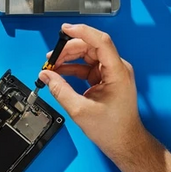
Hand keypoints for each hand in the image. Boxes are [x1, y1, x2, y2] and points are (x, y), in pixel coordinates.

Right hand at [39, 23, 147, 163]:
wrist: (124, 142)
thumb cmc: (112, 129)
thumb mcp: (80, 110)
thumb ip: (60, 90)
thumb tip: (46, 76)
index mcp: (117, 72)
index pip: (101, 41)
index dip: (82, 32)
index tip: (65, 29)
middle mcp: (117, 68)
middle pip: (91, 47)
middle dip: (69, 50)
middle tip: (50, 58)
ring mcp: (112, 73)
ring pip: (88, 56)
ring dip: (69, 58)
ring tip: (51, 66)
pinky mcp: (106, 79)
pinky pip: (88, 67)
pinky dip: (73, 68)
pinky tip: (59, 73)